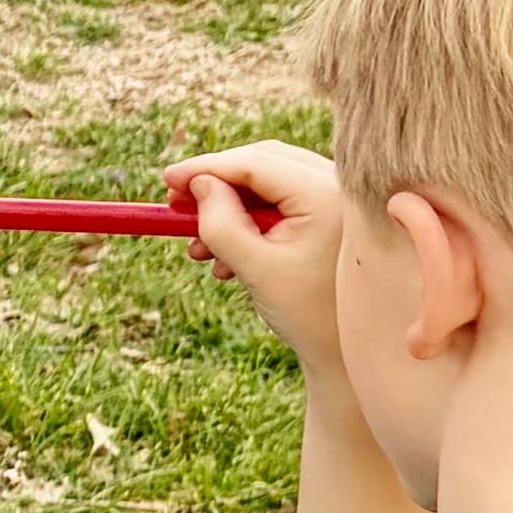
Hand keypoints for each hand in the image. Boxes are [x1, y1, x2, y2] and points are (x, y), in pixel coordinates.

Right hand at [171, 136, 345, 370]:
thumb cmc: (306, 312)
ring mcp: (336, 197)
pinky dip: (248, 220)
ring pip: (268, 181)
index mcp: (326, 195)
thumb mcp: (254, 268)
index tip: (166, 181)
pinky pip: (281, 200)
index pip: (255, 163)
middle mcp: (337, 186)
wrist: (346, 349)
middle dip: (215, 185)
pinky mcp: (329, 213)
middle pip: (261, 163)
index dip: (204, 168)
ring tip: (199, 247)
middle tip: (175, 205)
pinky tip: (226, 257)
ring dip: (229, 208)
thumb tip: (198, 183)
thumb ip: (221, 224)